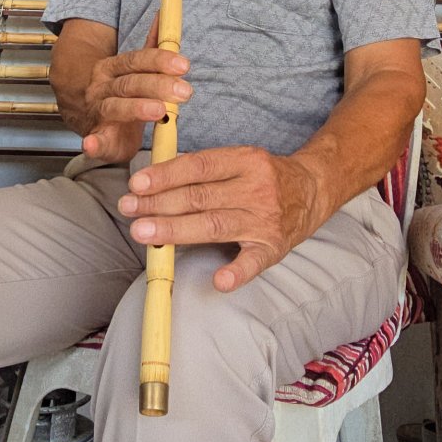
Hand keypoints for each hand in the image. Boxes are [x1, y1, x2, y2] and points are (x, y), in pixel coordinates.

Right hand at [79, 17, 191, 163]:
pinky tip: (92, 144)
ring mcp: (98, 112)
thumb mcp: (135, 70)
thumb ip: (151, 48)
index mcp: (114, 68)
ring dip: (136, 108)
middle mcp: (103, 87)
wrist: (92, 121)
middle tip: (184, 91)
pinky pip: (93, 141)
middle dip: (159, 85)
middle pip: (130, 83)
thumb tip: (164, 17)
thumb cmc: (121, 95)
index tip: (184, 65)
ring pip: (116, 107)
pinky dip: (92, 143)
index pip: (137, 60)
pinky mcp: (96, 138)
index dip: (160, 60)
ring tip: (158, 111)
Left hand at [117, 146, 328, 291]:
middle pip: (201, 196)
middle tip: (128, 209)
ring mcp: (265, 219)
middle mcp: (257, 188)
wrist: (314, 189)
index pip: (199, 166)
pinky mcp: (274, 247)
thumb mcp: (240, 160)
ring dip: (176, 230)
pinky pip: (253, 262)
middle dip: (159, 204)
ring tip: (143, 232)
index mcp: (246, 161)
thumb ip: (203, 170)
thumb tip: (154, 181)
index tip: (137, 183)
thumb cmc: (265, 176)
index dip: (166, 175)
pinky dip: (237, 272)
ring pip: (215, 225)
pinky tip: (218, 280)